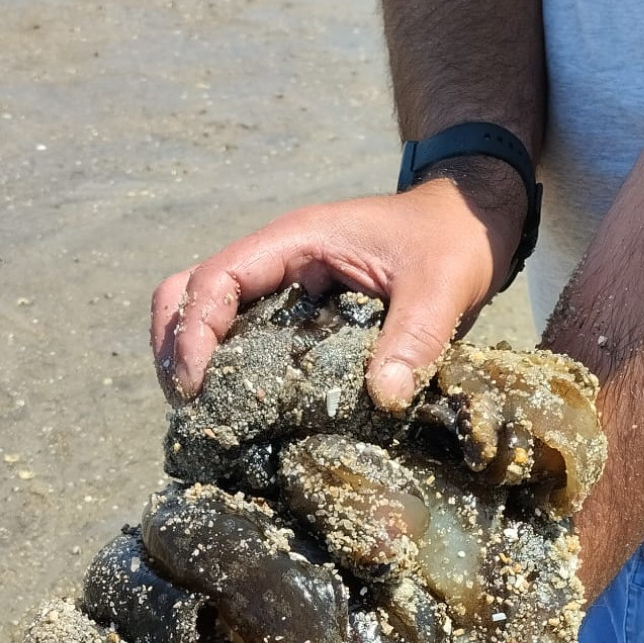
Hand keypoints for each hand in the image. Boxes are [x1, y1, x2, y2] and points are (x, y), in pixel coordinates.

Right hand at [150, 172, 525, 411]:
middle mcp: (275, 262)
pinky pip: (242, 338)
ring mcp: (281, 287)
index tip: (193, 386)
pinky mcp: (295, 314)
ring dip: (192, 361)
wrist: (469, 224)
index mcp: (295, 242)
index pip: (216, 280)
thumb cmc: (452, 242)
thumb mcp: (441, 287)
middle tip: (190, 408)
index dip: (192, 331)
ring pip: (205, 316)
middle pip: (187, 294)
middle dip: (174, 348)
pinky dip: (228, 371)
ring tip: (207, 417)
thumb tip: (384, 397)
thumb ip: (415, 338)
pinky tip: (242, 414)